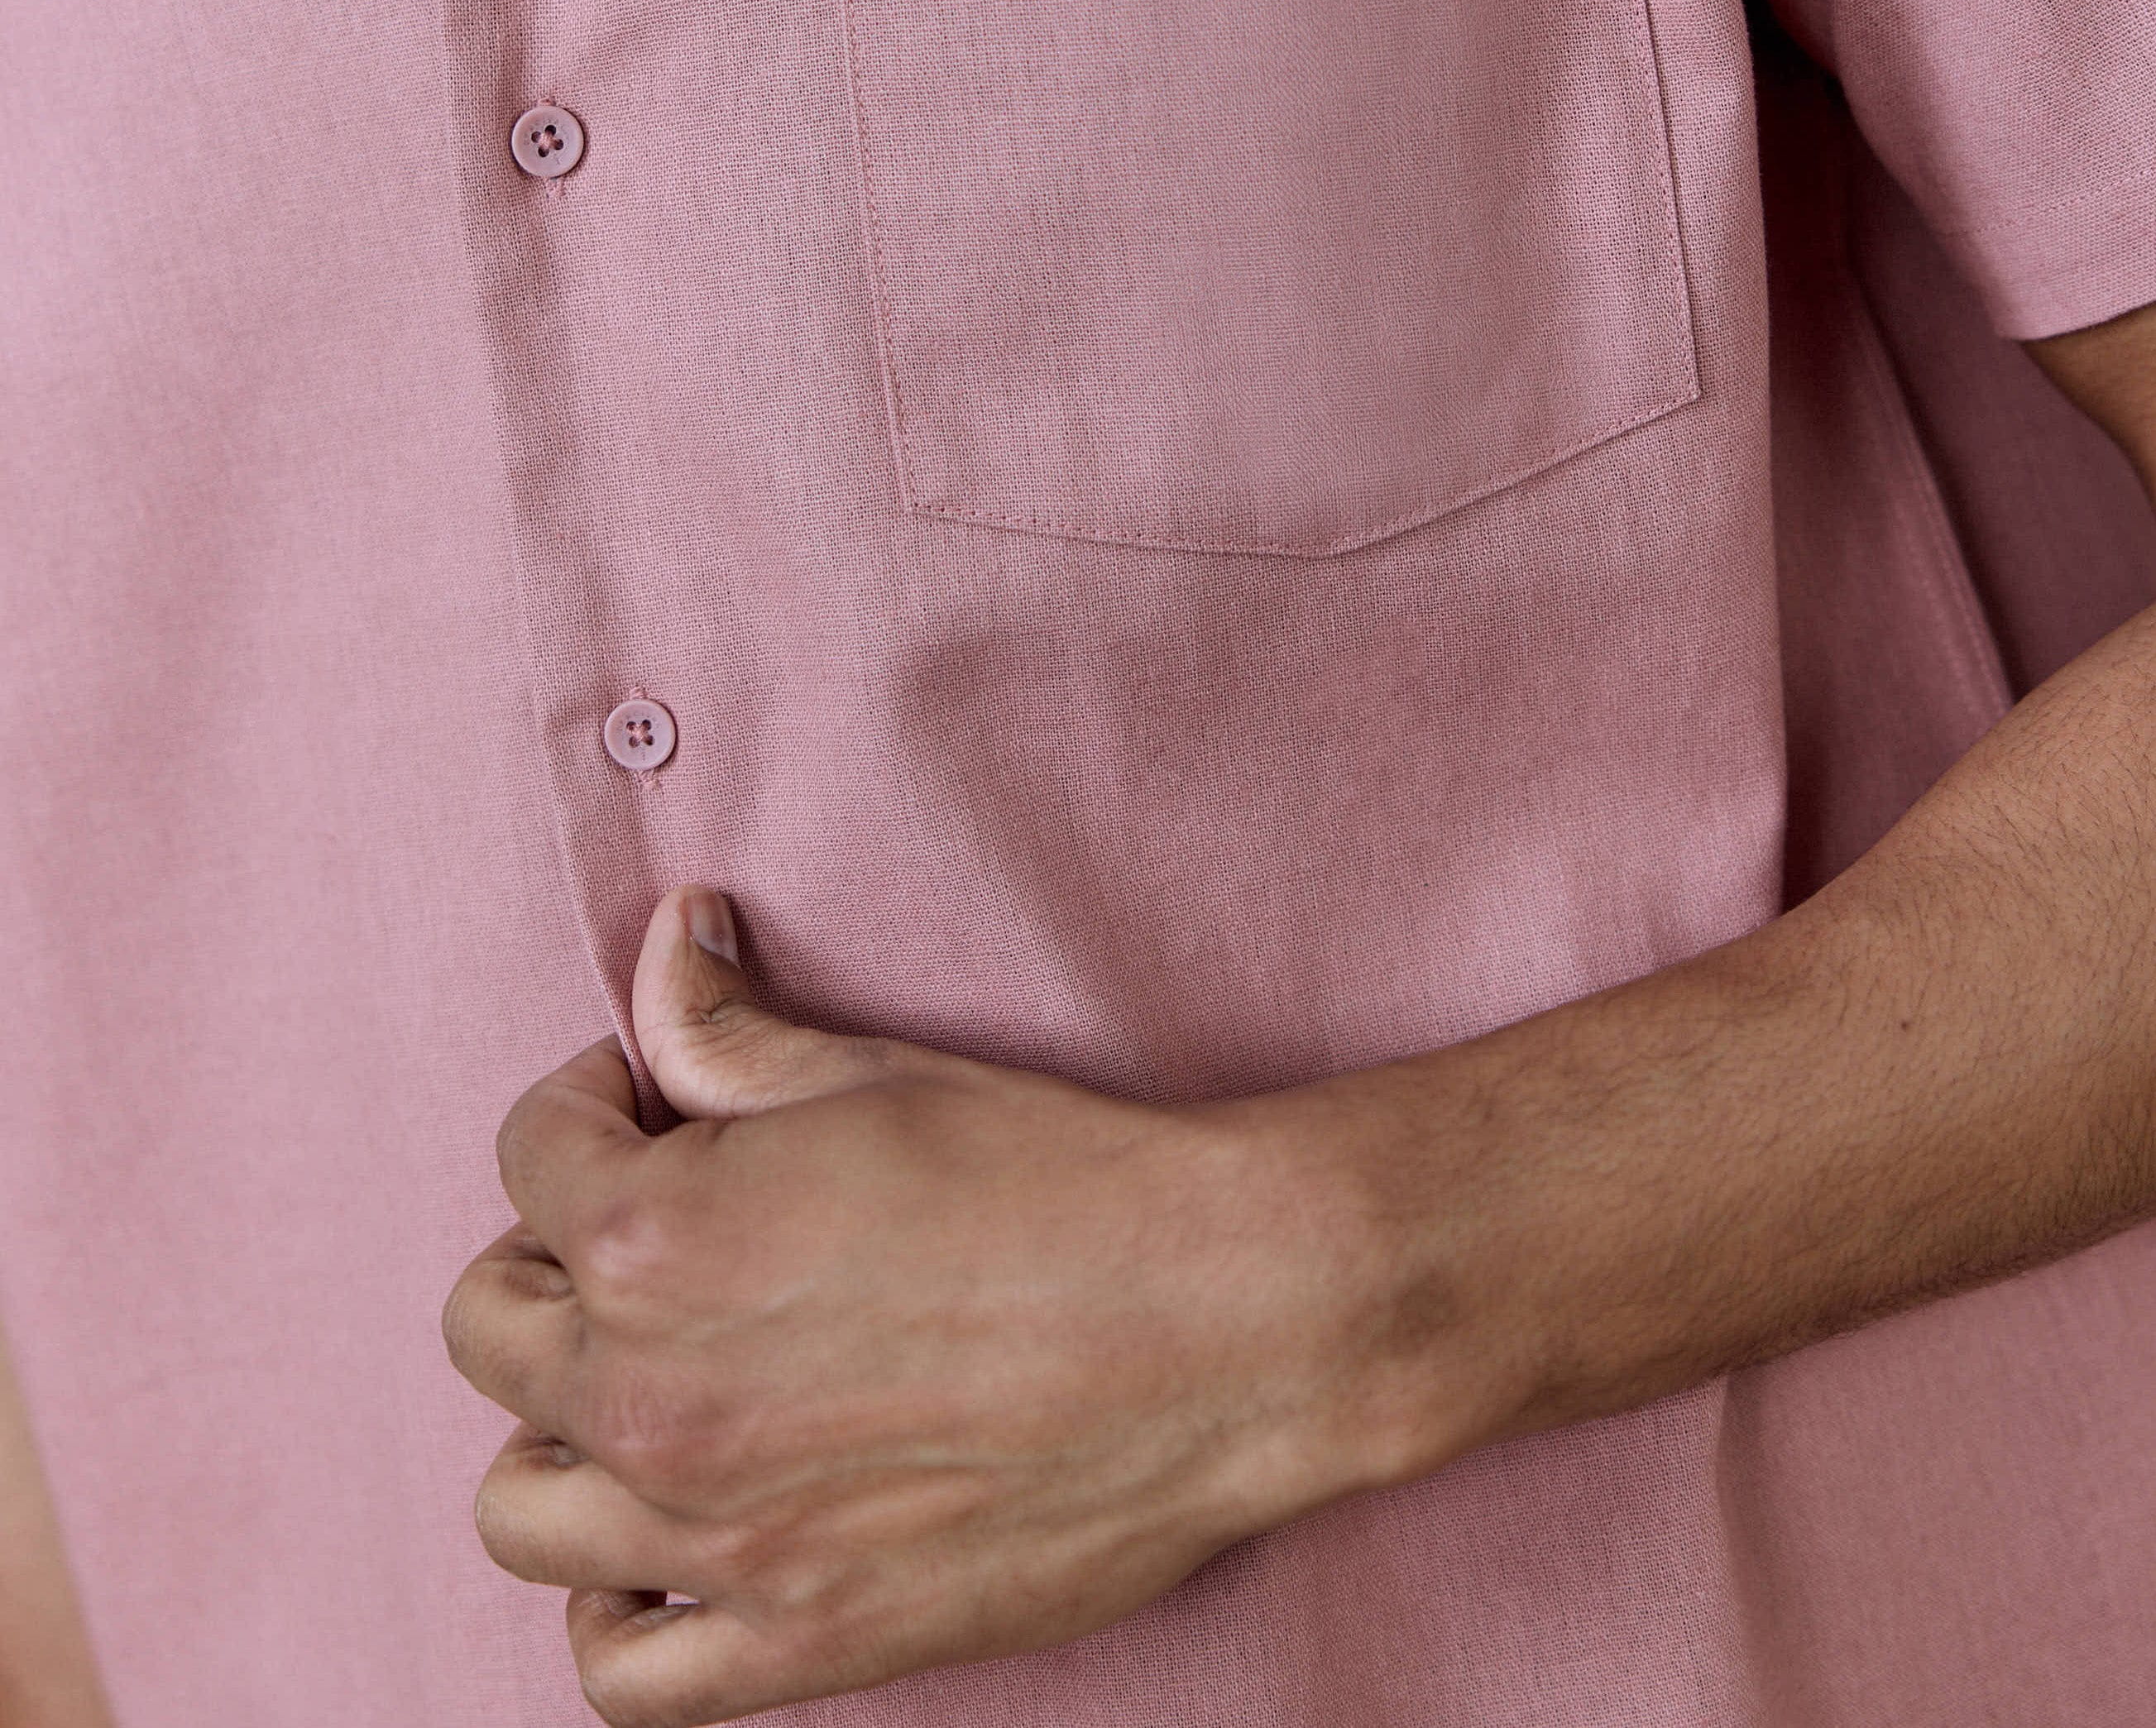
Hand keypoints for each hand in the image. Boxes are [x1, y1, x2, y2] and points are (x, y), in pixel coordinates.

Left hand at [442, 890, 1407, 1724]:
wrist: (1224, 1322)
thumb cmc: (1054, 1180)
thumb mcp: (871, 1071)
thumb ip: (724, 1024)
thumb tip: (663, 940)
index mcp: (655, 1238)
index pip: (531, 1152)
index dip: (595, 1105)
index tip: (662, 1106)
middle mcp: (650, 1398)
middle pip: (492, 1323)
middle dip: (555, 1254)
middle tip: (656, 1230)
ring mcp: (714, 1540)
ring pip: (514, 1504)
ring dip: (559, 1425)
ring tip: (651, 1375)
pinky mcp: (797, 1640)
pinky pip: (617, 1669)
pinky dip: (611, 1605)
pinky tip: (666, 1534)